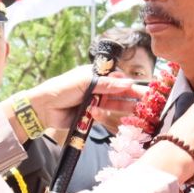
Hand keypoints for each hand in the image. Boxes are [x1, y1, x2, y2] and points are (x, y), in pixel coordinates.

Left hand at [22, 67, 145, 131]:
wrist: (44, 108)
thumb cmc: (62, 88)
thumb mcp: (86, 82)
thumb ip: (107, 84)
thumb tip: (128, 82)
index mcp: (96, 76)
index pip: (117, 79)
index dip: (130, 84)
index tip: (143, 89)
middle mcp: (97, 89)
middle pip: (119, 92)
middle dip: (133, 96)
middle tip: (149, 101)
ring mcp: (95, 103)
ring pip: (115, 104)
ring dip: (127, 106)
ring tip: (141, 110)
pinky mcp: (91, 116)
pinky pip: (104, 115)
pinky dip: (107, 114)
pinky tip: (110, 114)